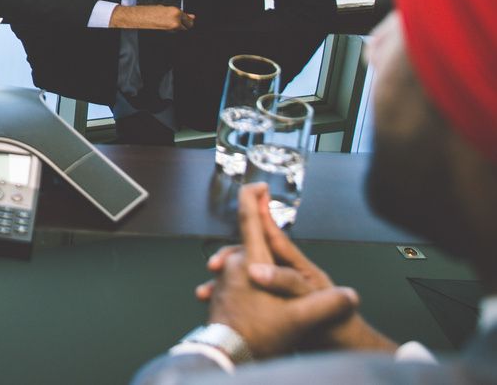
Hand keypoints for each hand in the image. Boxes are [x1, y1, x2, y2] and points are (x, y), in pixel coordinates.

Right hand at [108, 5, 194, 30]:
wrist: (140, 17)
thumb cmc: (151, 11)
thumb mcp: (166, 9)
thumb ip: (180, 14)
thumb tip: (191, 17)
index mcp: (176, 11)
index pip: (189, 18)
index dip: (188, 19)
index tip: (188, 19)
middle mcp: (176, 19)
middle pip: (188, 26)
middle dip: (185, 24)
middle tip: (176, 21)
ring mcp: (172, 27)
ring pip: (181, 30)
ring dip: (178, 27)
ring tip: (168, 22)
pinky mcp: (167, 31)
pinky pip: (174, 32)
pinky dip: (172, 30)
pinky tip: (165, 25)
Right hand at [198, 185, 397, 353]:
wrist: (341, 352)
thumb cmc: (335, 329)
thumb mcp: (311, 301)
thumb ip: (287, 282)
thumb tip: (258, 270)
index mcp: (300, 271)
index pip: (277, 240)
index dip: (264, 218)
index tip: (255, 195)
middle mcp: (288, 279)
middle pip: (254, 257)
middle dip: (231, 257)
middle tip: (214, 265)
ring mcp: (280, 294)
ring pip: (245, 278)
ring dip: (224, 282)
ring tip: (206, 291)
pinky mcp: (274, 309)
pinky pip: (246, 297)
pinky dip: (228, 299)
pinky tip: (215, 306)